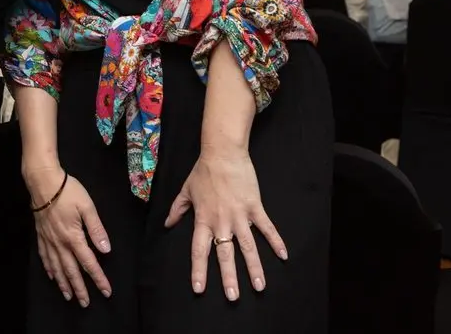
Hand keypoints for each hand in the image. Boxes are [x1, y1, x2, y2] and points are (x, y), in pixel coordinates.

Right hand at [26, 164, 111, 305]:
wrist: (42, 181)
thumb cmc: (67, 191)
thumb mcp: (87, 207)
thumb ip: (96, 229)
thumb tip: (105, 250)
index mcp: (74, 237)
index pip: (89, 263)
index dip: (98, 278)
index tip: (106, 291)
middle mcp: (60, 243)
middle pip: (71, 270)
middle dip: (80, 288)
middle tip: (85, 303)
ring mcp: (49, 240)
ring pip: (57, 267)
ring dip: (64, 283)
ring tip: (68, 296)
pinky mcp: (41, 235)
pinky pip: (45, 256)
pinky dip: (49, 268)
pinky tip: (52, 276)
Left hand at [164, 151, 286, 300]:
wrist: (222, 153)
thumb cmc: (203, 171)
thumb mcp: (186, 191)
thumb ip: (177, 210)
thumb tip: (167, 224)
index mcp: (203, 220)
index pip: (199, 250)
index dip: (198, 270)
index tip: (199, 288)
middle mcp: (221, 222)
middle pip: (225, 254)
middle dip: (229, 277)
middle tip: (233, 297)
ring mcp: (239, 215)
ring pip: (247, 247)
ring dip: (254, 268)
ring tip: (260, 286)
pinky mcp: (254, 207)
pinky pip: (266, 228)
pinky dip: (276, 241)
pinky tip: (284, 256)